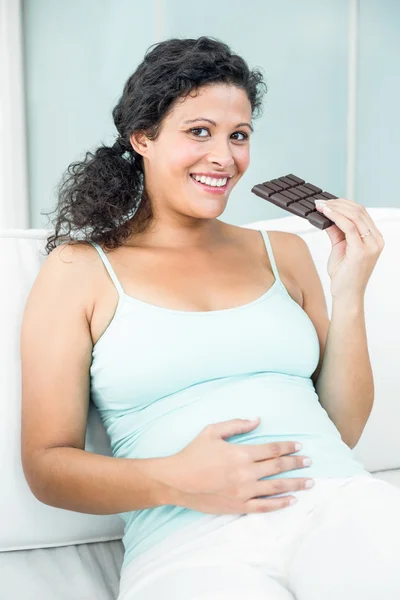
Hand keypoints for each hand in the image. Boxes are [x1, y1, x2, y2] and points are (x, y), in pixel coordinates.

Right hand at [166, 418, 313, 514]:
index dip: (288, 447)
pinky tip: (291, 500)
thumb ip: (236, 425)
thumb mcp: (212, 431)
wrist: (176, 481)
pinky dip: (280, 504)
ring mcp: (243, 492)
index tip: (299, 446)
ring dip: (295, 484)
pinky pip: (264, 507)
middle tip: (309, 462)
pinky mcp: (238, 506)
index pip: (272, 449)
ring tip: (310, 482)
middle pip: (278, 467)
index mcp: (241, 453)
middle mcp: (246, 473)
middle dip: (296, 463)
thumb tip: (256, 420)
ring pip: (276, 488)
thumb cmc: (193, 453)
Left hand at [315, 199, 384, 299]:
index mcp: (374, 238)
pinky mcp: (361, 251)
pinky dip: (335, 217)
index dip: (343, 204)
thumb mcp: (340, 248)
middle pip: (359, 210)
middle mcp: (376, 240)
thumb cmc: (344, 275)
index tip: (327, 201)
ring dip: (335, 208)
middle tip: (320, 202)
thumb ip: (337, 232)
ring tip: (320, 206)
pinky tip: (325, 213)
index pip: (361, 212)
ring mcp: (371, 245)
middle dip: (338, 203)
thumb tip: (328, 216)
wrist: (346, 295)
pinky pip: (349, 227)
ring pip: (354, 215)